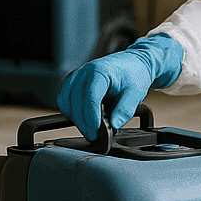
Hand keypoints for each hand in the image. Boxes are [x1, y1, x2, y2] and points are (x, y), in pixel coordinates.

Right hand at [57, 35, 183, 139]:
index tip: (96, 130)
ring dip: (76, 119)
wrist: (131, 63)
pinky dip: (71, 113)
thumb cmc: (133, 75)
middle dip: (83, 122)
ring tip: (90, 130)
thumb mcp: (136, 93)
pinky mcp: (72, 82)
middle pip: (75, 100)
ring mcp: (76, 76)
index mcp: (100, 71)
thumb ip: (125, 109)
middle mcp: (84, 72)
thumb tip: (114, 124)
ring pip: (66, 101)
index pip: (90, 95)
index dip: (92, 115)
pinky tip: (83, 120)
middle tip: (94, 136)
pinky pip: (64, 100)